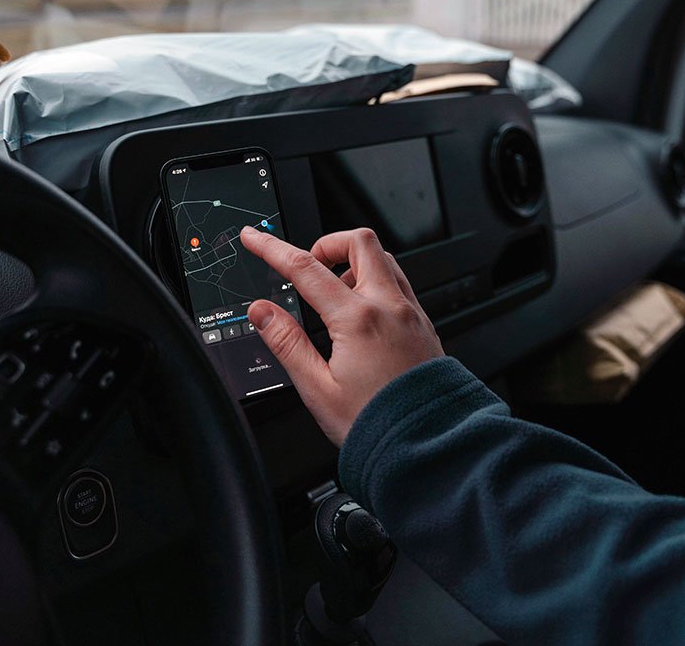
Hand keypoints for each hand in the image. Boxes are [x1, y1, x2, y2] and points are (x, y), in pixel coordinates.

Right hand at [240, 227, 443, 445]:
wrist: (429, 446)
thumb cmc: (377, 425)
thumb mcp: (317, 389)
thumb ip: (287, 343)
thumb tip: (262, 311)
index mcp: (358, 320)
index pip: (305, 269)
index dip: (272, 248)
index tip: (255, 238)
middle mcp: (389, 308)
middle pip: (360, 242)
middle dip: (327, 244)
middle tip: (307, 265)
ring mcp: (411, 314)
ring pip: (384, 259)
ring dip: (354, 263)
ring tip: (333, 293)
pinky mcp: (423, 325)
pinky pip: (398, 284)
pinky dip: (375, 281)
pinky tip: (362, 312)